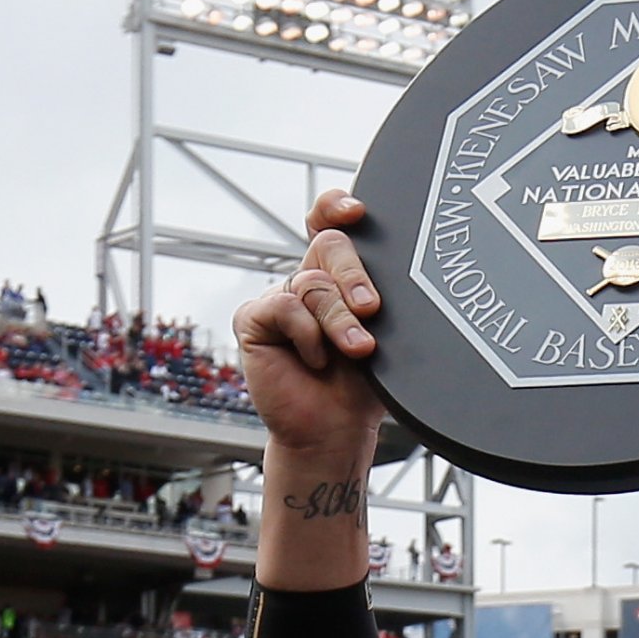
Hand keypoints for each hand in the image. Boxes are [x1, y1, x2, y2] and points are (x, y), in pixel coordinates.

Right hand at [235, 190, 384, 462]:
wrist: (335, 430)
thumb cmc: (363, 385)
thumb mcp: (384, 337)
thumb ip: (379, 299)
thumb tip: (383, 285)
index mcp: (340, 276)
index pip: (332, 223)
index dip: (338, 207)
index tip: (358, 213)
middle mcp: (308, 280)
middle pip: (329, 245)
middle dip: (355, 275)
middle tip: (372, 309)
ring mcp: (280, 298)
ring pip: (312, 284)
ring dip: (339, 321)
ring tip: (357, 352)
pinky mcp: (254, 320)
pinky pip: (284, 307)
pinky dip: (307, 335)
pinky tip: (315, 360)